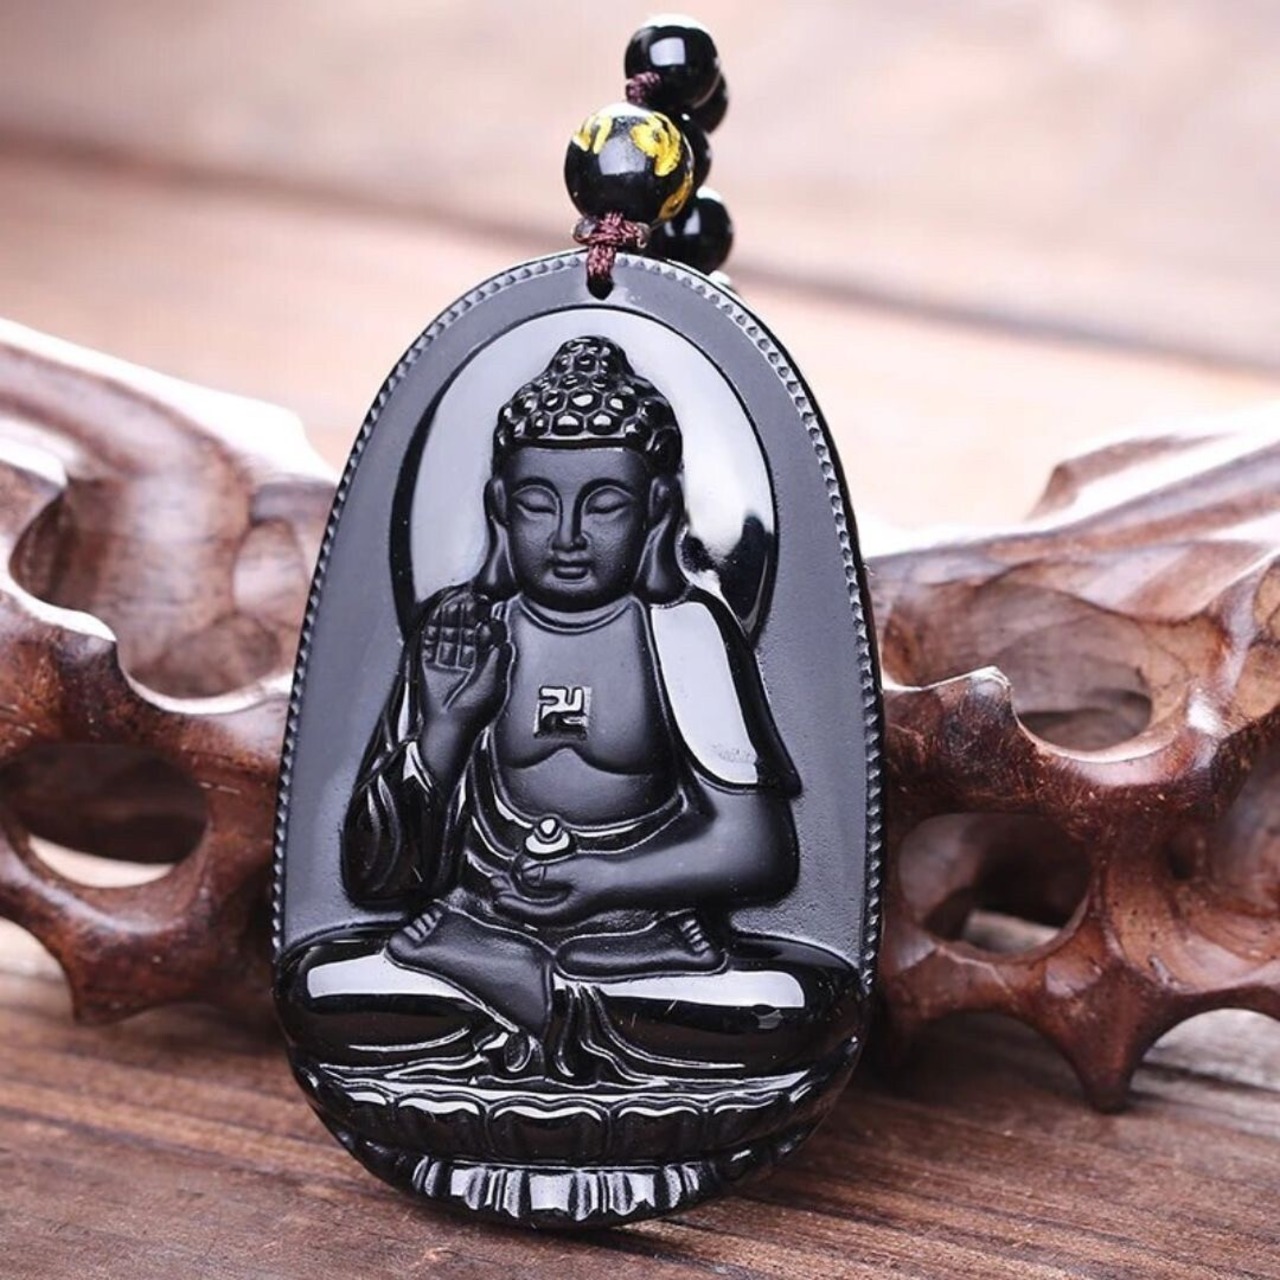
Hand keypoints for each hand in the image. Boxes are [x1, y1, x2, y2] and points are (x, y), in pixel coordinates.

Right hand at [419, 588, 511, 736]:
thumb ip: (499, 661)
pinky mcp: (429, 663)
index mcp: (485, 663)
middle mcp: (467, 660)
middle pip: (467, 629)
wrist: (449, 729)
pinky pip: (431, 640)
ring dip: (452, 616)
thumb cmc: (473, 713)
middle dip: (468, 614)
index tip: (488, 610)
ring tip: (455, 601)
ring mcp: (447, 660)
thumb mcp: (494, 685)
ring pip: (449, 632)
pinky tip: (437, 614)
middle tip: (471, 600)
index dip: (486, 621)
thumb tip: (504, 640)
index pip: (486, 635)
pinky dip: (433, 626)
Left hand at [492, 852, 612, 924]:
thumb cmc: (604, 878)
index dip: (506, 899)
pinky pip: (542, 899)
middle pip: (525, 910)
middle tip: (496, 881)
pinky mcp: (571, 900)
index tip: (496, 887)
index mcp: (558, 913)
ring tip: (509, 879)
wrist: (626, 880)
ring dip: (519, 892)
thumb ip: (545, 874)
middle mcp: (560, 915)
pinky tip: (531, 879)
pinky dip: (531, 889)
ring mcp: (566, 908)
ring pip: (533, 905)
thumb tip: (525, 874)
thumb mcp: (571, 871)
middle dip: (508, 896)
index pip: (523, 911)